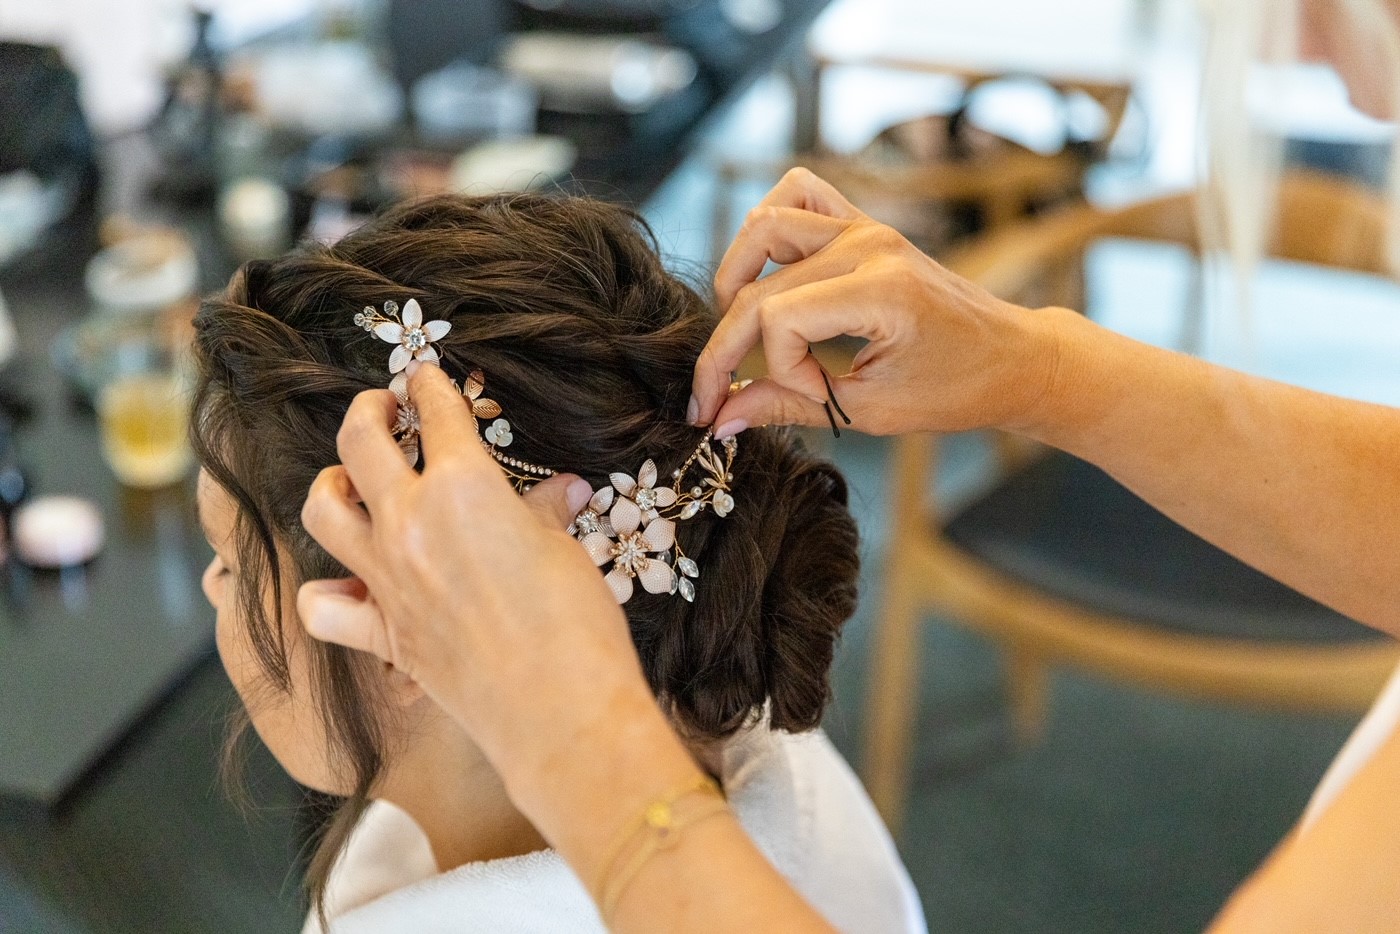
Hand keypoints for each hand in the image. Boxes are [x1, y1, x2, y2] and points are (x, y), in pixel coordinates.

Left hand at [296, 362, 656, 781]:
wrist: (559, 710)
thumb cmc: (576, 625)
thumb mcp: (565, 551)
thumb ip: (544, 514)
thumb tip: (560, 491)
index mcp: (464, 488)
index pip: (439, 414)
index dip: (432, 386)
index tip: (426, 376)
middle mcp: (410, 522)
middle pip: (359, 441)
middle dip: (368, 411)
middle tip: (383, 407)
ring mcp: (386, 578)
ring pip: (322, 510)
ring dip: (330, 484)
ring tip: (350, 482)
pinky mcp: (381, 633)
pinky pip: (324, 605)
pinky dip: (326, 589)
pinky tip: (347, 582)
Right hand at [690, 167, 1060, 436]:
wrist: (1012, 356)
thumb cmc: (957, 388)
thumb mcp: (871, 409)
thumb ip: (789, 407)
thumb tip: (721, 418)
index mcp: (881, 290)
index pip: (779, 320)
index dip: (774, 369)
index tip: (805, 397)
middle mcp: (869, 245)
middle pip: (759, 285)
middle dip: (730, 347)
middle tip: (718, 394)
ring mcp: (866, 226)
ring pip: (765, 225)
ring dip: (737, 277)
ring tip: (740, 329)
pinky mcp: (865, 223)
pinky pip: (799, 194)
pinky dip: (769, 227)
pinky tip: (765, 271)